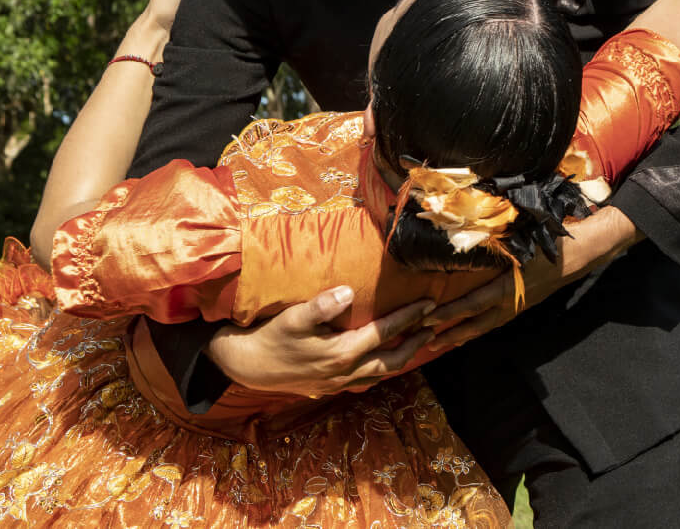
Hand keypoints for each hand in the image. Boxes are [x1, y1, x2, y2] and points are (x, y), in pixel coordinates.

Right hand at [206, 287, 434, 397]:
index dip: (410, 318)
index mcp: (341, 353)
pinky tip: (383, 361)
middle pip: (393, 360)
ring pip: (381, 373)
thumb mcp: (292, 318)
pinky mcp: (329, 387)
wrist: (244, 366)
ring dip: (402, 358)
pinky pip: (365, 381)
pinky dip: (381, 369)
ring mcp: (338, 383)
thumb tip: (348, 292)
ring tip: (417, 342)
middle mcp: (345, 372)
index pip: (385, 333)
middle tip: (434, 325)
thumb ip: (321, 306)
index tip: (429, 304)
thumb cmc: (269, 337)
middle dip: (416, 342)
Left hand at [421, 206, 643, 351]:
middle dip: (452, 334)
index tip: (427, 319)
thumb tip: (466, 237)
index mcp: (508, 287)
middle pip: (477, 324)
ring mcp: (519, 306)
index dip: (449, 314)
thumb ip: (496, 244)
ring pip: (488, 326)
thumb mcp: (521, 240)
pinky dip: (481, 327)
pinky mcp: (524, 305)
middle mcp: (512, 302)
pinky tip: (472, 328)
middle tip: (427, 343)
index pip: (472, 304)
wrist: (580, 255)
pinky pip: (498, 321)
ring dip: (465, 334)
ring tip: (445, 342)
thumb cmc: (549, 244)